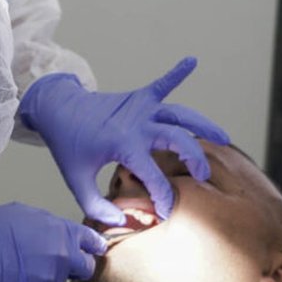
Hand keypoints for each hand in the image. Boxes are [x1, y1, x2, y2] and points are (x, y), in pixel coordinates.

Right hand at [0, 202, 106, 281]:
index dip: (92, 245)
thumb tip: (61, 233)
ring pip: (58, 280)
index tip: (93, 248)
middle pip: (84, 267)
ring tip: (23, 262)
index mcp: (60, 232)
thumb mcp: (24, 213)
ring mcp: (47, 278)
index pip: (91, 241)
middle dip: (75, 265)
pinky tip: (13, 273)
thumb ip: (50, 225)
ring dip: (48, 274)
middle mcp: (60, 257)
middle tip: (58, 260)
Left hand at [18, 57, 229, 223]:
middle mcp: (137, 124)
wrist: (58, 110)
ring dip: (202, 124)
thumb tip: (119, 220)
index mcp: (123, 145)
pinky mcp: (139, 97)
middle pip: (177, 140)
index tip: (166, 210)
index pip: (152, 175)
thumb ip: (95, 205)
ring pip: (180, 114)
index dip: (162, 196)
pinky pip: (162, 83)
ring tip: (223, 137)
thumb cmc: (68, 145)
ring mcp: (140, 108)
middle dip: (195, 159)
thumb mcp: (76, 180)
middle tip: (203, 176)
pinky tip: (191, 60)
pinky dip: (177, 72)